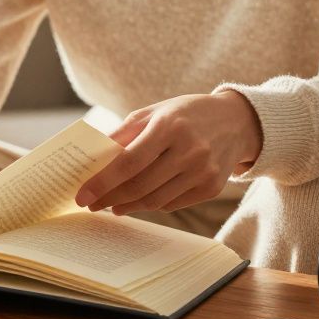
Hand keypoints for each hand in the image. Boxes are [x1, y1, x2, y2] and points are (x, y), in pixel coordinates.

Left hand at [74, 91, 261, 215]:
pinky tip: (137, 202)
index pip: (128, 163)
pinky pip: (172, 204)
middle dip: (109, 198)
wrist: (236, 121)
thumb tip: (94, 160)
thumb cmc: (185, 114)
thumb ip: (123, 134)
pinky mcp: (212, 188)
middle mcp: (189, 150)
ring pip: (155, 200)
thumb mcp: (153, 112)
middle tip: (92, 203)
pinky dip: (151, 204)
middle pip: (139, 186)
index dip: (102, 182)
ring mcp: (203, 172)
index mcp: (169, 126)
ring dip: (128, 206)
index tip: (82, 195)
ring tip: (111, 205)